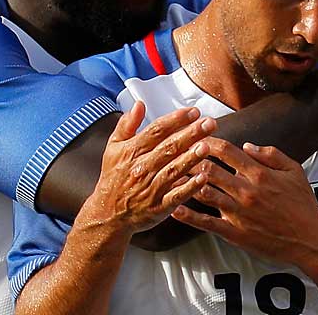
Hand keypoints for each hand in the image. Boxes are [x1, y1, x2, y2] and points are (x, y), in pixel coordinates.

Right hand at [80, 102, 214, 233]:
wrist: (107, 213)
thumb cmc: (113, 177)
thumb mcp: (113, 147)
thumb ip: (127, 125)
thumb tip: (139, 104)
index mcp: (132, 151)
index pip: (156, 131)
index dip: (176, 120)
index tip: (194, 111)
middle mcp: (141, 168)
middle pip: (169, 147)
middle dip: (191, 134)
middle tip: (210, 123)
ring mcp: (150, 188)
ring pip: (173, 170)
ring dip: (191, 158)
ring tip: (207, 146)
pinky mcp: (158, 207)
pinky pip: (175, 196)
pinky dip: (189, 187)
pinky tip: (203, 178)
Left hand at [171, 140, 317, 268]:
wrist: (310, 240)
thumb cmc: (303, 205)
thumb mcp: (294, 170)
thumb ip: (271, 154)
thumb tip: (247, 145)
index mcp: (259, 173)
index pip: (226, 151)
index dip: (208, 141)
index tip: (196, 136)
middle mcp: (246, 190)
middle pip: (209, 169)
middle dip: (190, 159)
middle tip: (177, 153)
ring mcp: (238, 212)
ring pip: (204, 193)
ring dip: (185, 183)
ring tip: (170, 175)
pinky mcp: (234, 233)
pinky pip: (206, 223)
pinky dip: (188, 216)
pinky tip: (174, 208)